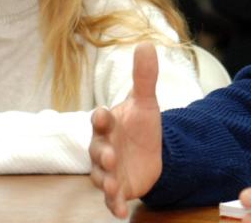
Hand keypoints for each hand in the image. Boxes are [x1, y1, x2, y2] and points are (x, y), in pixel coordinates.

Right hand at [89, 42, 162, 218]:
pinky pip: (112, 199)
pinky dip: (115, 205)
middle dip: (103, 154)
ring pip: (101, 177)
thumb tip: (146, 43)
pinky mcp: (118, 189)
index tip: (104, 114)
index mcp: (107, 125)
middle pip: (97, 151)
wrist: (152, 153)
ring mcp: (108, 171)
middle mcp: (102, 148)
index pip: (100, 120)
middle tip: (111, 156)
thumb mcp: (146, 102)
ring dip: (106, 182)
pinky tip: (121, 212)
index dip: (101, 118)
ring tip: (114, 186)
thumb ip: (144, 77)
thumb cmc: (141, 126)